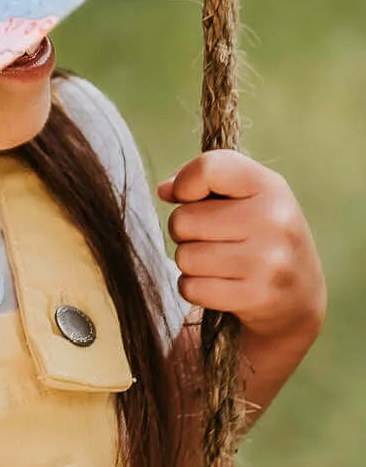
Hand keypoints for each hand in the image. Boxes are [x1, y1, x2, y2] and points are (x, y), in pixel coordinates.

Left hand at [158, 150, 325, 347]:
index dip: (185, 184)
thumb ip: (202, 178)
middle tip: (209, 237)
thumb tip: (164, 191)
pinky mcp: (258, 298)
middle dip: (185, 230)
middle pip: (183, 219)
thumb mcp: (245, 191)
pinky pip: (191, 288)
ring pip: (185, 257)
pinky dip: (195, 288)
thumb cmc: (258, 230)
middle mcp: (275, 221)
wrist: (301, 293)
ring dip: (190, 262)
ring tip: (216, 261)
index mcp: (270, 186)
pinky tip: (219, 284)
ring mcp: (269, 262)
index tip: (192, 198)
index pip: (207, 169)